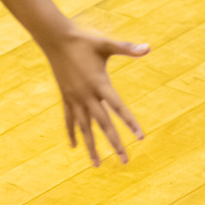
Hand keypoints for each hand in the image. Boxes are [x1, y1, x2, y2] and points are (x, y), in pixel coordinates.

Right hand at [38, 23, 147, 166]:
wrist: (56, 39)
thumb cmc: (84, 41)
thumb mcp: (107, 44)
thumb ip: (128, 48)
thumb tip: (149, 48)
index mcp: (99, 84)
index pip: (119, 108)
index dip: (130, 123)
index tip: (141, 138)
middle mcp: (86, 96)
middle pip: (103, 125)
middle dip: (115, 144)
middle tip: (125, 161)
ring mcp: (73, 99)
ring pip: (84, 129)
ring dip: (91, 147)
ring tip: (96, 165)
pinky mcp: (65, 97)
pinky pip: (69, 120)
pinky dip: (72, 133)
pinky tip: (74, 147)